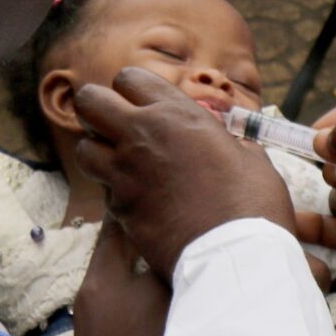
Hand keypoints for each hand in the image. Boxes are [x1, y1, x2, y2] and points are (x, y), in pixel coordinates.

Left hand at [73, 214, 168, 335]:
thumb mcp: (169, 297)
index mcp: (103, 275)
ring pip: (116, 275)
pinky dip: (132, 291)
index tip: (155, 189)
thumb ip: (169, 259)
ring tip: (167, 254)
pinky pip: (115, 301)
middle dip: (138, 235)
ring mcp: (89, 317)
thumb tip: (177, 232)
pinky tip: (156, 298)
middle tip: (166, 219)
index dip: (135, 203)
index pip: (116, 223)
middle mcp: (89, 290)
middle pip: (114, 249)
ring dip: (137, 265)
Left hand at [74, 66, 294, 276]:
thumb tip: (232, 146)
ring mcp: (125, 173)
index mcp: (175, 113)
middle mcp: (141, 136)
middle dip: (96, 110)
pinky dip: (113, 192)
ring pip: (84, 148)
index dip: (132, 90)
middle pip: (89, 102)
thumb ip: (230, 143)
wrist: (235, 257)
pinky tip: (135, 199)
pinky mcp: (120, 210)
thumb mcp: (250, 159)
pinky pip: (103, 191)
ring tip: (119, 163)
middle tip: (115, 126)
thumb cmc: (252, 204)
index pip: (128, 78)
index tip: (144, 105)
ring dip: (97, 152)